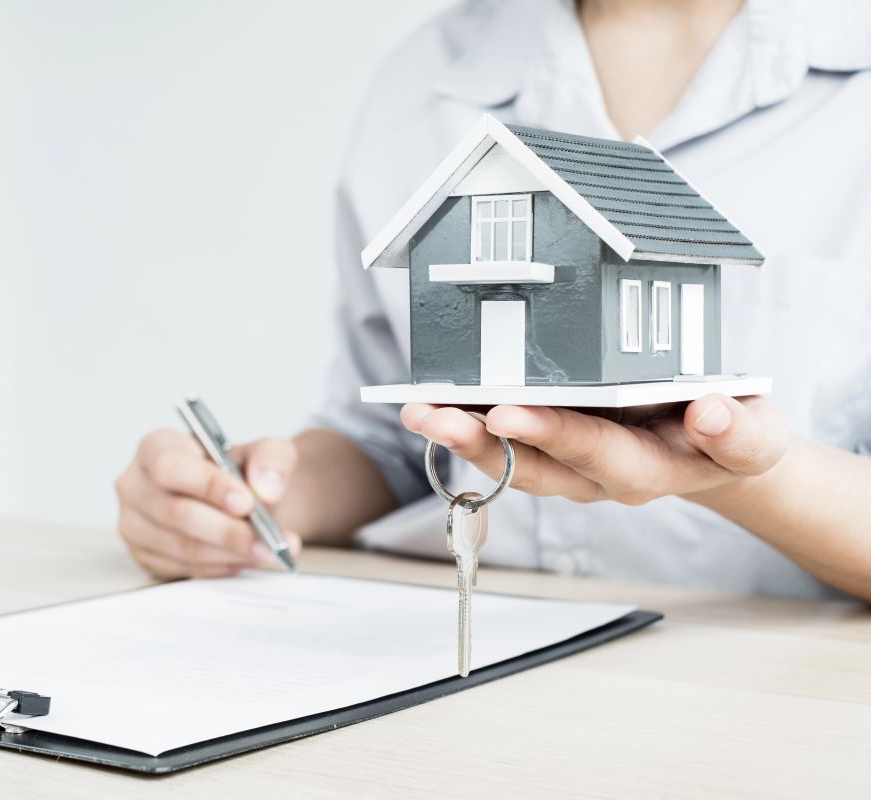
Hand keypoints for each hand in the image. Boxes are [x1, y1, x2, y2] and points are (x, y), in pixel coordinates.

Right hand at [115, 430, 302, 578]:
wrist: (238, 500)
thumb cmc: (239, 471)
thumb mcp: (265, 452)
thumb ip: (271, 459)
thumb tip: (266, 489)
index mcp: (155, 448)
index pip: (170, 467)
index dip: (207, 486)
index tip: (247, 502)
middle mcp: (135, 485)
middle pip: (176, 513)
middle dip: (227, 530)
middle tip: (265, 539)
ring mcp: (135, 525)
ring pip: (183, 547)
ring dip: (230, 553)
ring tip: (267, 551)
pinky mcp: (146, 557)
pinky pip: (185, 568)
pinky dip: (222, 567)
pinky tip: (245, 558)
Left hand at [400, 394, 789, 504]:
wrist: (716, 448)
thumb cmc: (731, 436)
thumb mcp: (756, 435)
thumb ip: (739, 433)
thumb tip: (709, 413)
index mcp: (649, 469)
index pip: (596, 452)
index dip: (551, 435)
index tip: (507, 413)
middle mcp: (597, 476)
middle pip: (532, 465)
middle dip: (479, 441)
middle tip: (434, 417)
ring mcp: (569, 468)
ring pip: (507, 460)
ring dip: (459, 437)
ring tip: (417, 410)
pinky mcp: (551, 452)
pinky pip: (503, 446)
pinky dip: (467, 426)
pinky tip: (433, 404)